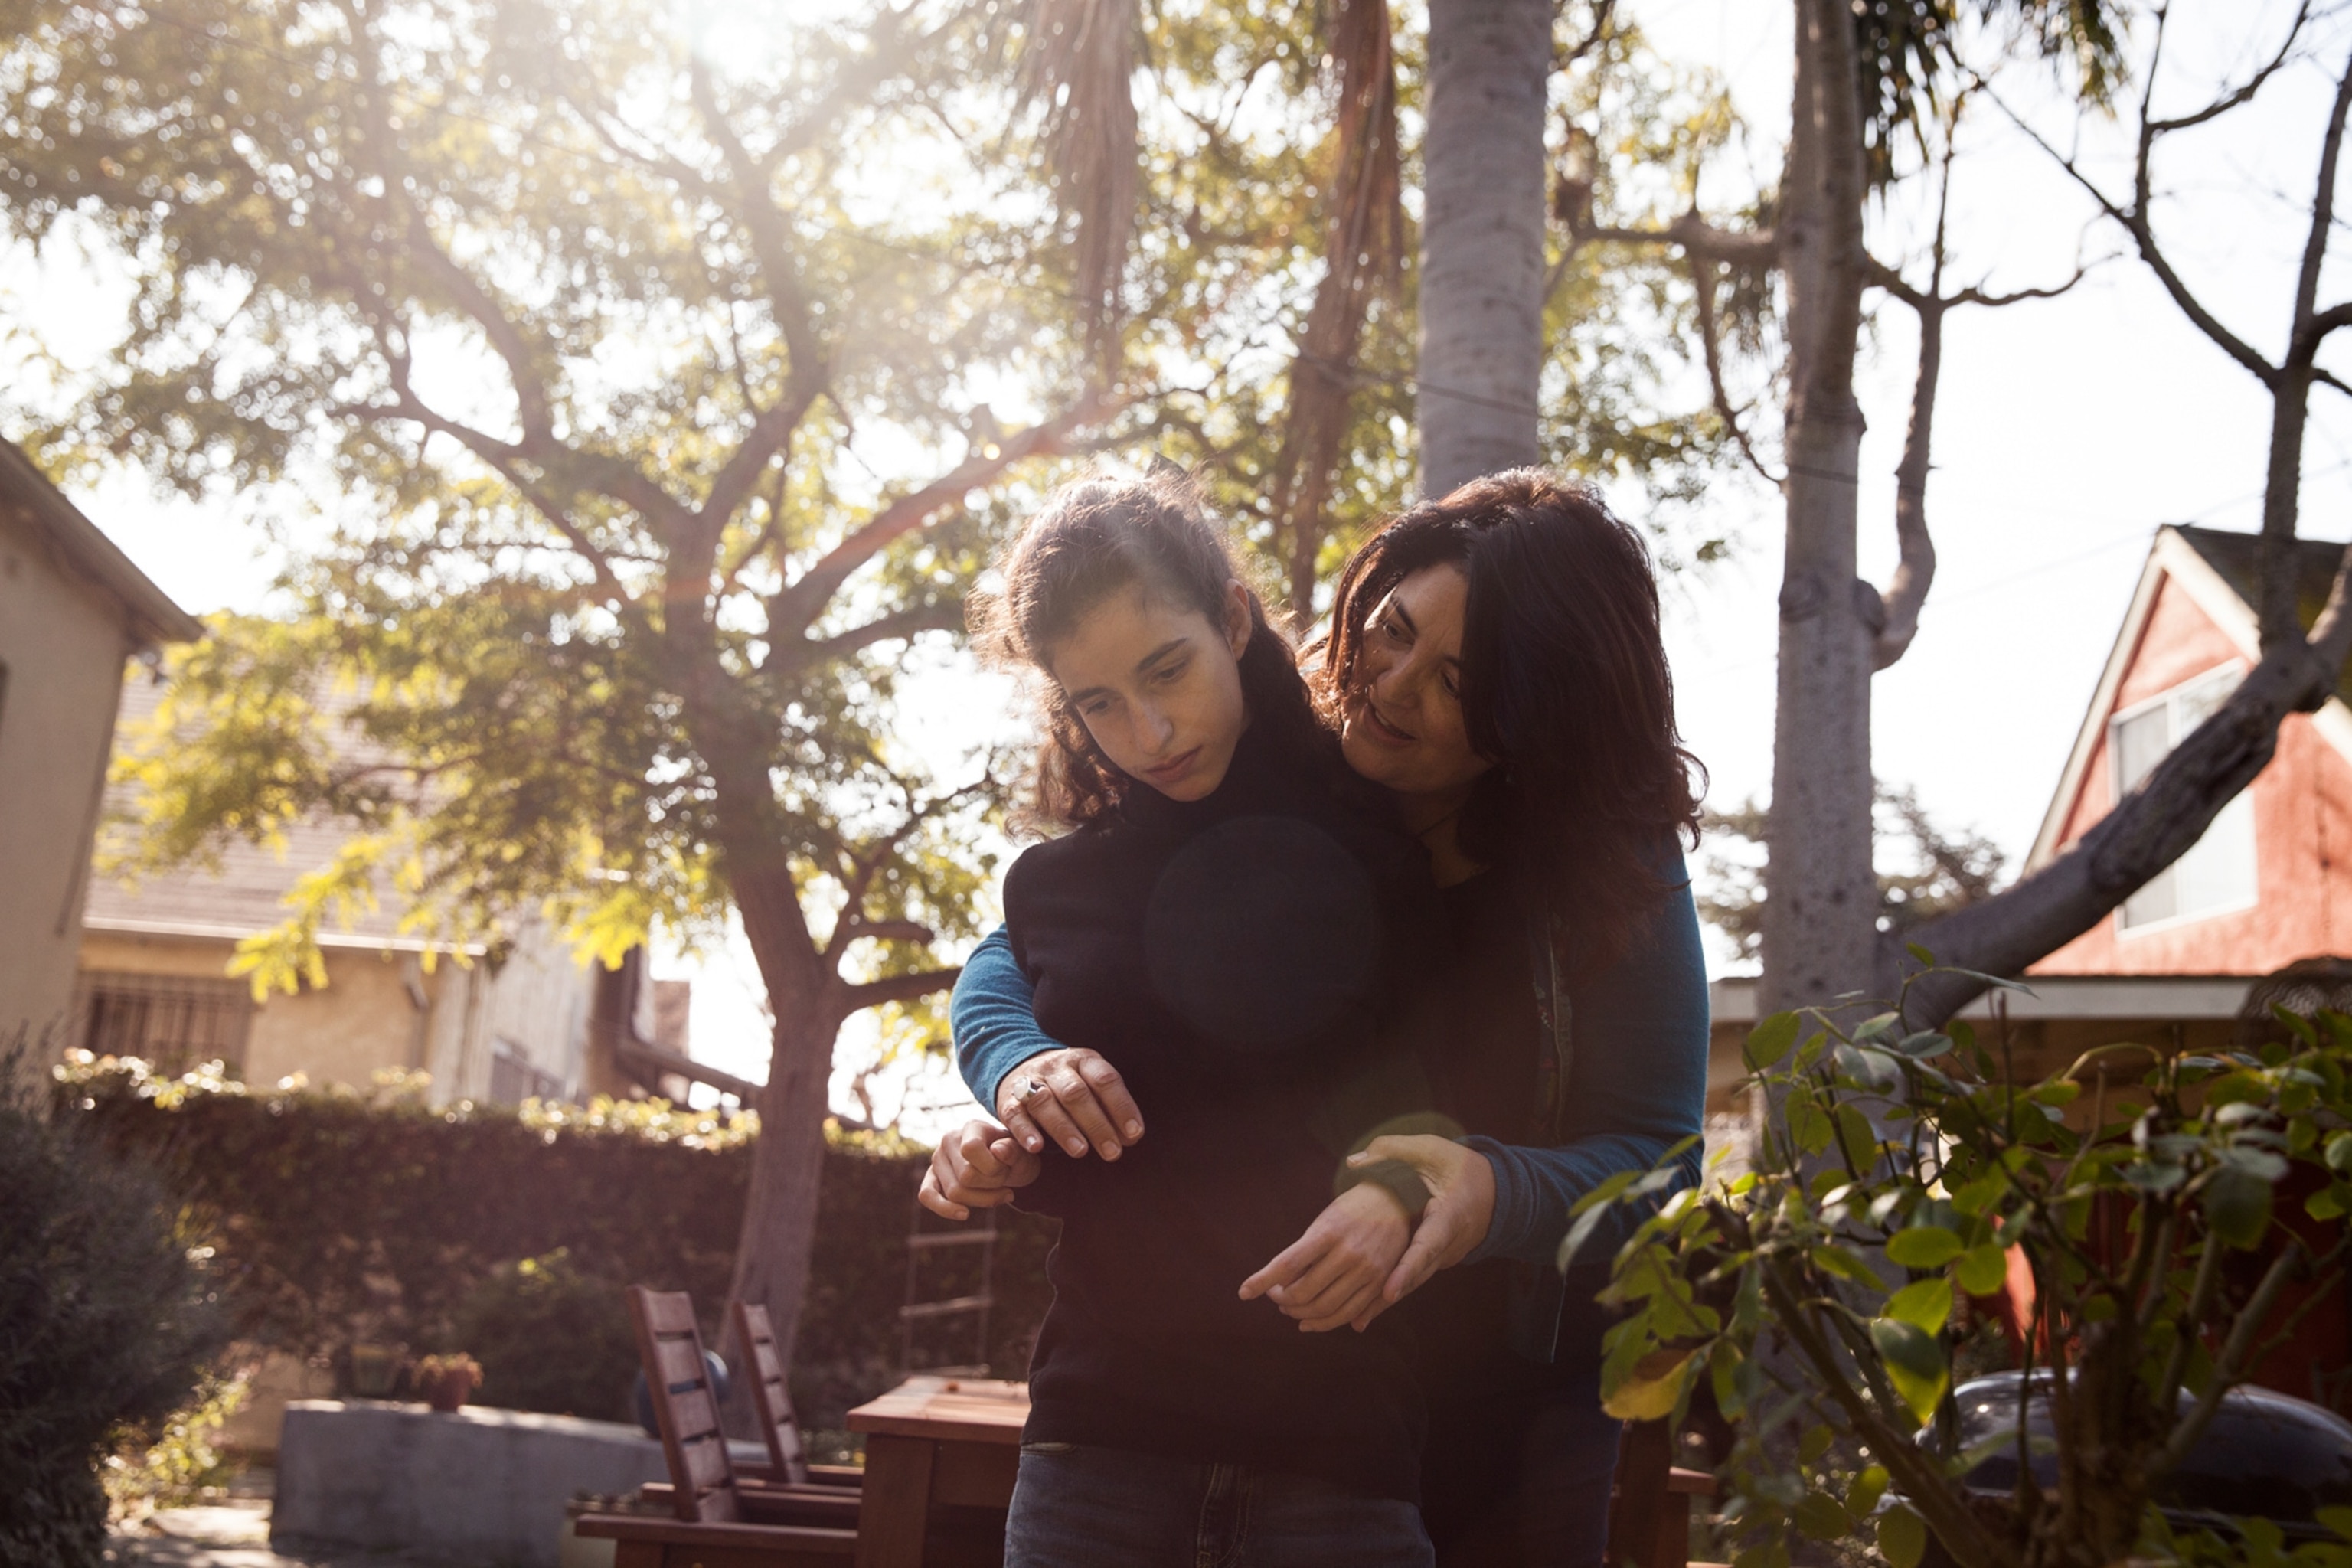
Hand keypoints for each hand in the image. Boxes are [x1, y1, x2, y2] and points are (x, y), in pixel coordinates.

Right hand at [918, 1119, 1040, 1220]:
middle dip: (991, 1186)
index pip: (971, 1149)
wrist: (1008, 1164)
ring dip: (981, 1199)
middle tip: (1004, 1180)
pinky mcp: (931, 1177)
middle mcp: (948, 1140)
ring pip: (954, 1192)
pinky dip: (944, 1208)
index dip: (993, 1167)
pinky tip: (964, 1214)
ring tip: (997, 1193)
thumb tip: (997, 1151)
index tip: (1007, 1168)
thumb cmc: (1015, 1157)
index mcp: (971, 1127)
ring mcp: (937, 1159)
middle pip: (965, 1177)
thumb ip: (1014, 1151)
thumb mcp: (1023, 1153)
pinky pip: (926, 1195)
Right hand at [997, 1048, 1145, 1160]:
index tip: (1135, 1134)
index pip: (1105, 1080)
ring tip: (1081, 1151)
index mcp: (1084, 1060)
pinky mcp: (1008, 1099)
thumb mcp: (1091, 1084)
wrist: (1020, 1064)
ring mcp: (1030, 1081)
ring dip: (1064, 1129)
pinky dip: (1026, 1131)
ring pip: (1046, 1102)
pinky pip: (1015, 1114)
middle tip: (1112, 1152)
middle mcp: (1057, 1067)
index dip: (1122, 1106)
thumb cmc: (1067, 1084)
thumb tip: (1130, 1137)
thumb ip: (1109, 1108)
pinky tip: (1037, 1147)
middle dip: (1096, 1124)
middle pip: (1076, 1093)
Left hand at [1236, 1182, 1413, 1332]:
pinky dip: (1325, 1323)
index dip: (1262, 1281)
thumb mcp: (1323, 1223)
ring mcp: (1366, 1270)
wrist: (1394, 1200)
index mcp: (1327, 1232)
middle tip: (1274, 1296)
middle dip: (1282, 1300)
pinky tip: (1309, 1322)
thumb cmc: (1349, 1211)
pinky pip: (1348, 1313)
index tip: (1243, 1292)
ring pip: (1325, 1307)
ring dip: (1300, 1314)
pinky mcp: (1380, 1283)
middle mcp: (1348, 1253)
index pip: (1287, 1264)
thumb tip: (1281, 1286)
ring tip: (1289, 1308)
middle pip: (1303, 1292)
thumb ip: (1304, 1254)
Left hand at [1343, 1135, 1495, 1328]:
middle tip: (1358, 1318)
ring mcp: (1441, 1258)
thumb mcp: (1433, 1150)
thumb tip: (1354, 1162)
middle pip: (1416, 1275)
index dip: (1409, 1268)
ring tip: (1354, 1322)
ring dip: (1382, 1304)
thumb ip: (1395, 1151)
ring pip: (1411, 1284)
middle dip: (1387, 1298)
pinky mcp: (1432, 1263)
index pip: (1428, 1245)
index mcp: (1449, 1217)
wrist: (1493, 1191)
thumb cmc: (1460, 1168)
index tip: (1390, 1290)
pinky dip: (1386, 1297)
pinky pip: (1409, 1281)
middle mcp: (1447, 1245)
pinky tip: (1361, 1316)